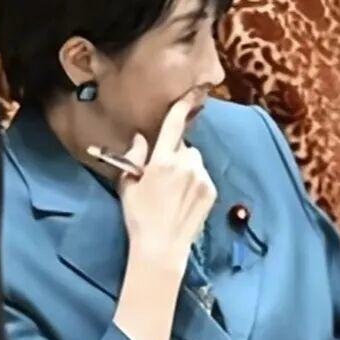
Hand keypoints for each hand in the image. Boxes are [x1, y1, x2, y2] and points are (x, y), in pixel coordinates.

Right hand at [118, 94, 216, 267]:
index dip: (182, 107)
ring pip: (195, 161)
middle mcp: (186, 165)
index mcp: (163, 160)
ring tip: (174, 191)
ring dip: (186, 168)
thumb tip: (140, 139)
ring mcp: (202, 178)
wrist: (162, 246)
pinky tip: (184, 199)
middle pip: (183, 147)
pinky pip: (203, 176)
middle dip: (174, 154)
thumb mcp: (127, 184)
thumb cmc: (139, 216)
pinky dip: (195, 181)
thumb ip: (134, 157)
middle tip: (162, 175)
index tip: (192, 93)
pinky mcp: (212, 190)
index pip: (173, 126)